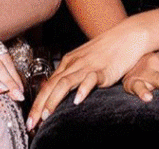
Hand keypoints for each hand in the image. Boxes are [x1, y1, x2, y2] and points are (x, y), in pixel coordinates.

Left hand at [26, 19, 148, 130]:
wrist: (127, 35)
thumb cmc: (108, 50)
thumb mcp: (85, 62)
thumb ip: (73, 75)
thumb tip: (61, 92)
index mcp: (68, 62)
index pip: (47, 85)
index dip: (37, 102)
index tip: (31, 119)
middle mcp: (74, 63)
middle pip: (51, 86)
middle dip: (39, 105)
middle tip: (31, 123)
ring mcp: (88, 66)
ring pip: (65, 83)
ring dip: (54, 100)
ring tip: (47, 115)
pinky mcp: (103, 69)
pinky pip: (90, 79)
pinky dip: (82, 90)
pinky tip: (77, 100)